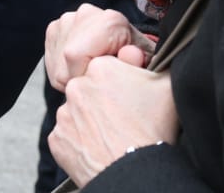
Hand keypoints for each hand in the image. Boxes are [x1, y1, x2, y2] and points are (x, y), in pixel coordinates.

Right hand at [44, 3, 154, 90]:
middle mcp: (85, 13)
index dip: (83, 76)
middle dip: (77, 77)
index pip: (74, 54)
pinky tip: (80, 69)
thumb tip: (132, 54)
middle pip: (65, 58)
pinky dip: (62, 70)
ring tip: (91, 74)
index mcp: (110, 21)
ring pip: (57, 61)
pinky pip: (51, 59)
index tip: (99, 84)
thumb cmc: (135, 61)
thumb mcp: (144, 66)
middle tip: (97, 81)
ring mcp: (67, 19)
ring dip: (70, 75)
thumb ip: (138, 62)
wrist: (126, 50)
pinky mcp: (55, 28)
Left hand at [49, 56, 177, 186]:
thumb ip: (156, 62)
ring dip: (90, 120)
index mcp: (100, 67)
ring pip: (77, 112)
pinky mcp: (57, 138)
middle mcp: (75, 86)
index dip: (120, 83)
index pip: (107, 68)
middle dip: (102, 100)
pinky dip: (80, 141)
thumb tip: (141, 51)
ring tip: (112, 135)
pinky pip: (68, 135)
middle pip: (90, 88)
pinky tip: (98, 146)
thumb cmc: (153, 128)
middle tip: (122, 118)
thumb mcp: (166, 86)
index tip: (130, 99)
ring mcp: (63, 113)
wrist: (135, 171)